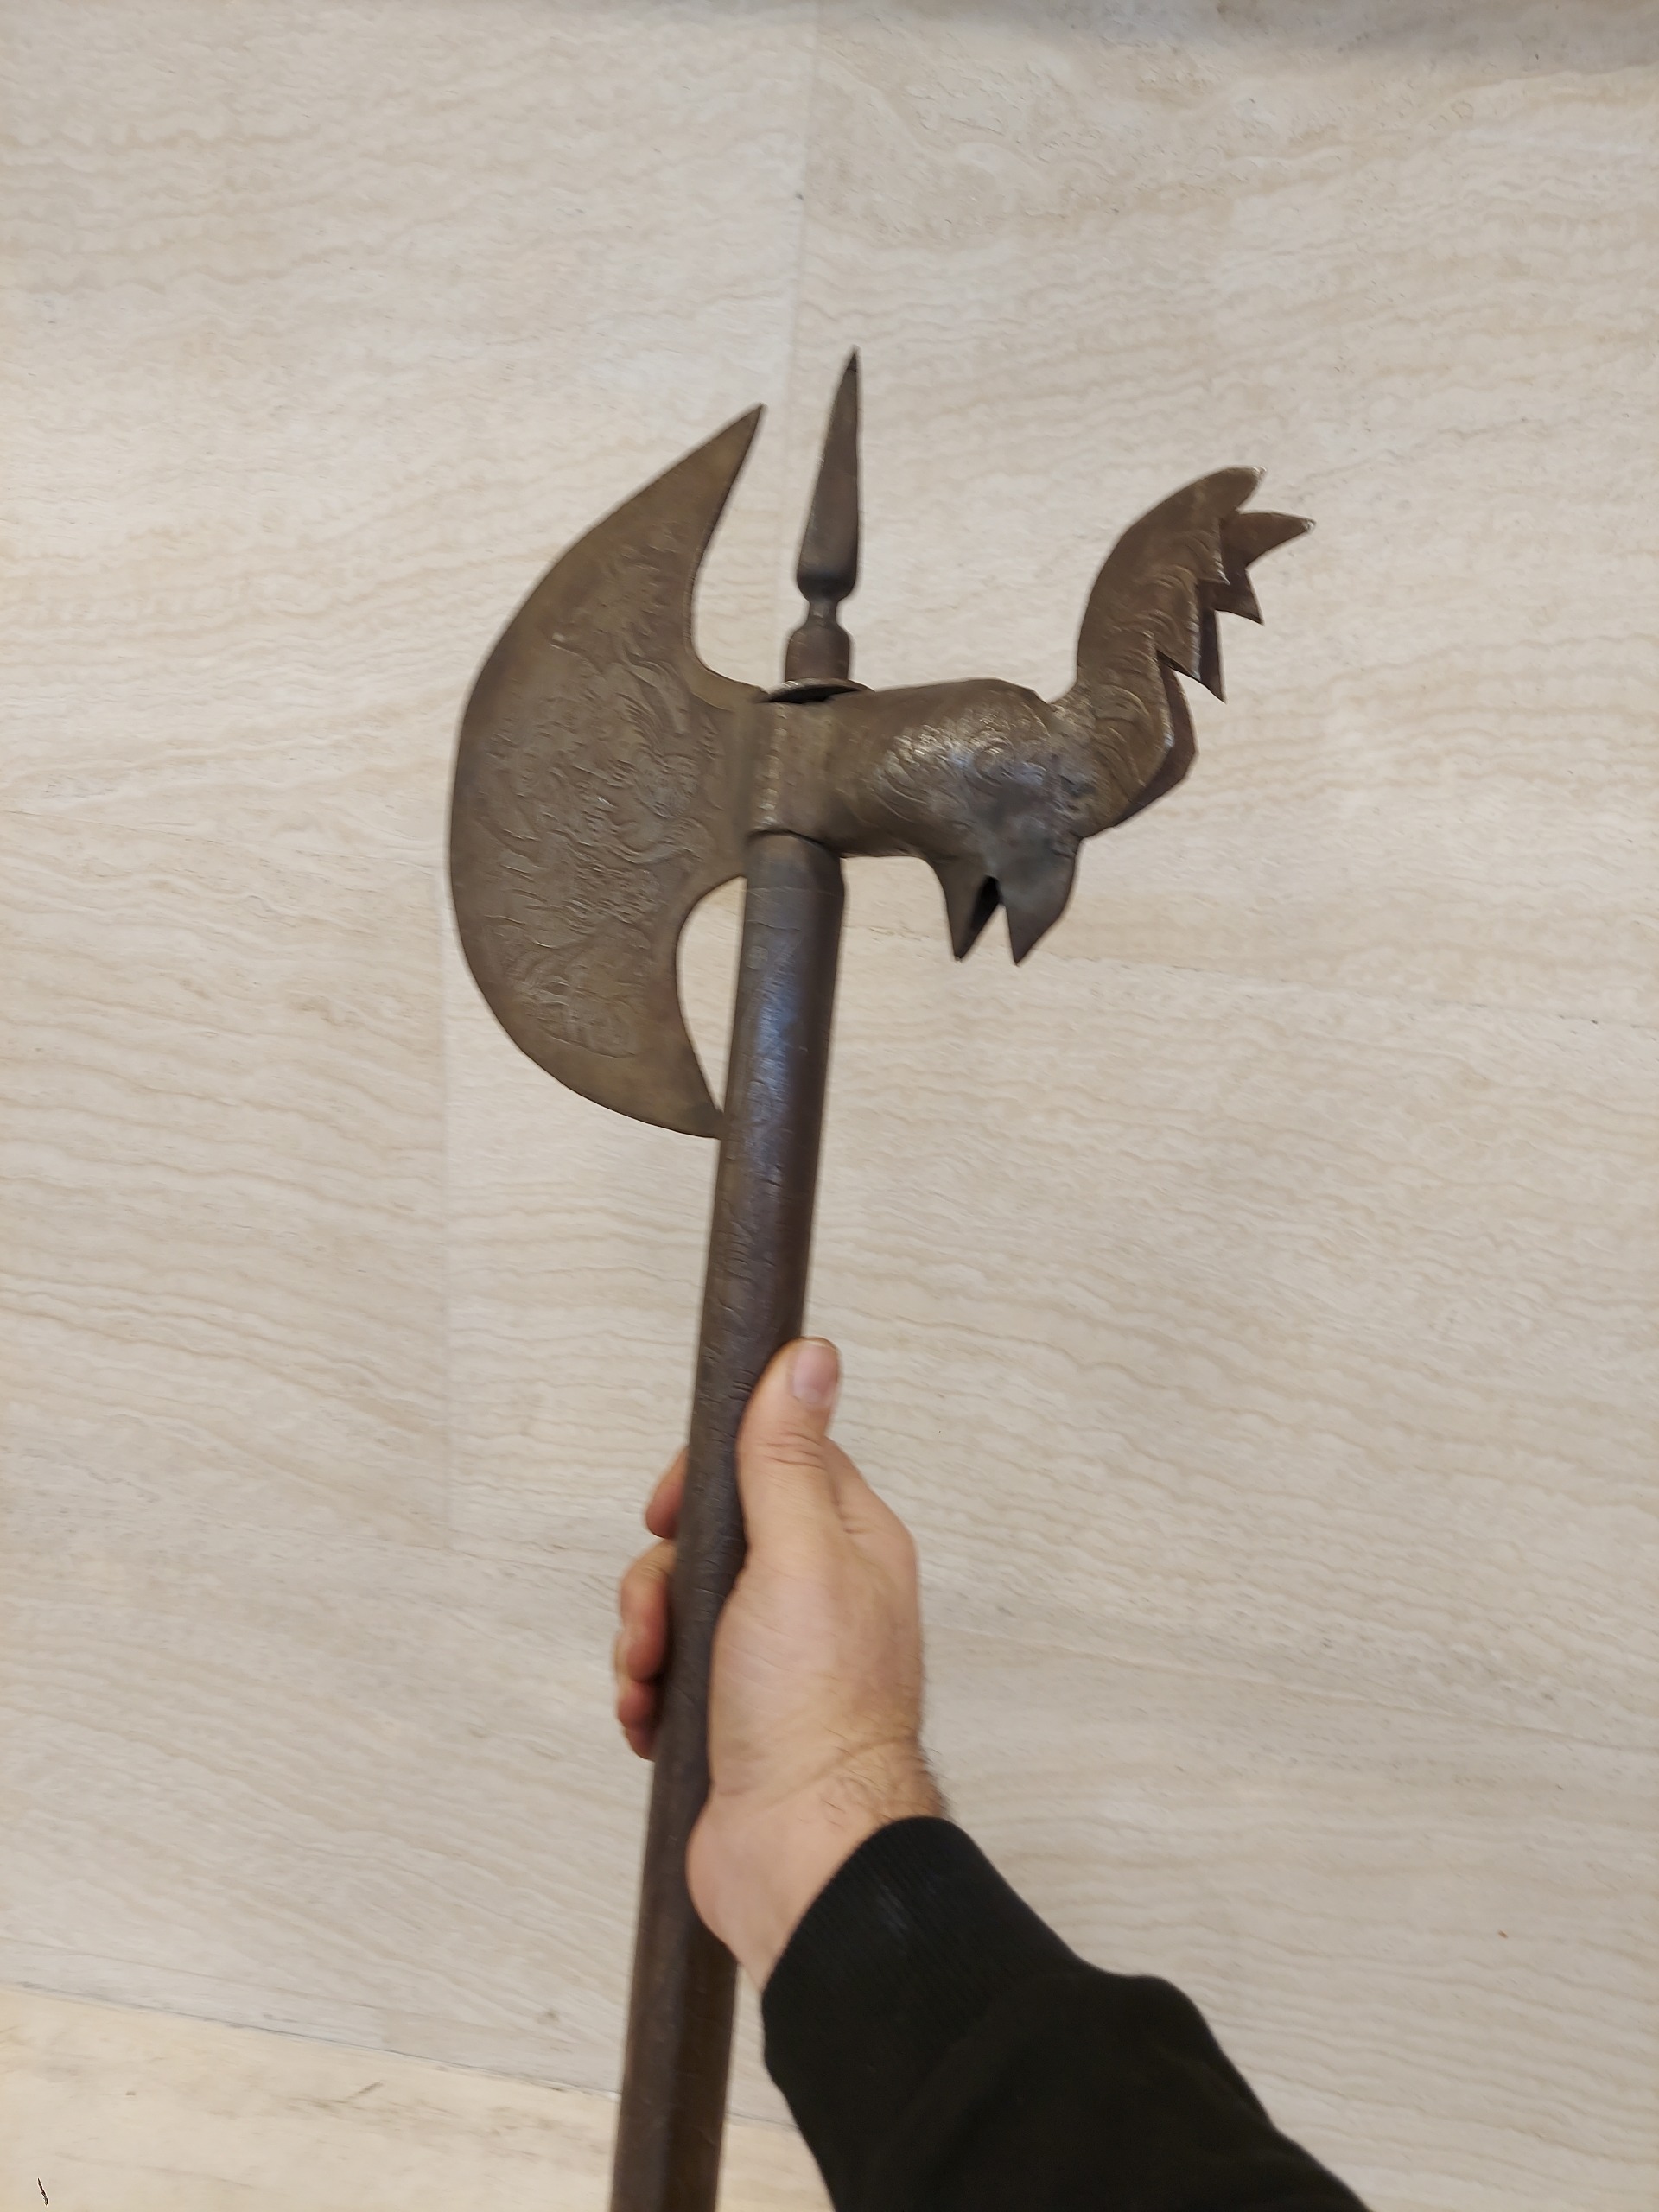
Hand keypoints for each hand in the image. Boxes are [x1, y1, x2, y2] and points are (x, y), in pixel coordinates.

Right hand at [615, 1339, 941, 1985]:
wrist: (797, 1855)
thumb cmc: (813, 1714)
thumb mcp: (797, 1559)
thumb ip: (786, 1458)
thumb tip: (808, 1356)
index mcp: (848, 1542)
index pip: (768, 1459)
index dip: (706, 1478)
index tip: (670, 1510)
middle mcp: (815, 1591)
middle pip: (707, 1534)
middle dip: (659, 1576)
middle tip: (659, 1621)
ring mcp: (772, 1653)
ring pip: (676, 1603)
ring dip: (644, 1640)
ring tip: (650, 1682)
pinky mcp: (733, 1708)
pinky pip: (667, 1668)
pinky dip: (647, 1689)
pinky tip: (650, 1719)